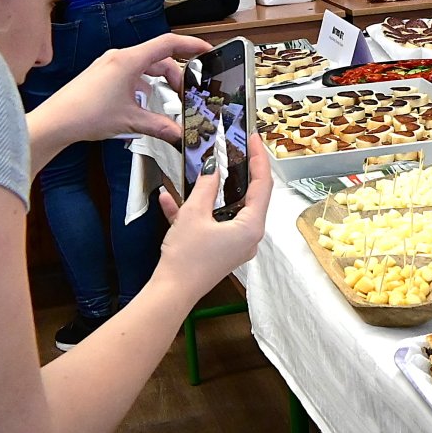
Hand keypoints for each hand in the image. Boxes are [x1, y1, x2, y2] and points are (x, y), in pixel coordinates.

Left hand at [42, 32, 209, 145]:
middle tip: (185, 93)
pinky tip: (144, 103)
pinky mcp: (101, 75)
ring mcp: (108, 65)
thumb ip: (160, 126)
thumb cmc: (86, 114)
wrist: (55, 121)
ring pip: (144, 66)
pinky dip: (144, 84)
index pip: (168, 44)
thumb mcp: (131, 121)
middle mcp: (119, 58)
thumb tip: (179, 133)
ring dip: (159, 80)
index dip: (191, 45)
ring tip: (166, 100)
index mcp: (129, 60)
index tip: (207, 50)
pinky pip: (131, 73)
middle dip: (176, 75)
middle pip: (158, 58)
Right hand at [157, 132, 273, 293]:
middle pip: (249, 196)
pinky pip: (210, 224)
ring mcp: (235, 244)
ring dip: (211, 191)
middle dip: (239, 172)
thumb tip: (214, 167)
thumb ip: (206, 187)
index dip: (259, 158)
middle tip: (234, 148)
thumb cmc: (186, 257)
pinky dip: (194, 212)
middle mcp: (249, 236)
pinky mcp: (219, 250)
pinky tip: (168, 199)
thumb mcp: (194, 215)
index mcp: (252, 226)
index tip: (254, 139)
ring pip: (227, 209)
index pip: (263, 185)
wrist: (170, 293)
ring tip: (204, 168)